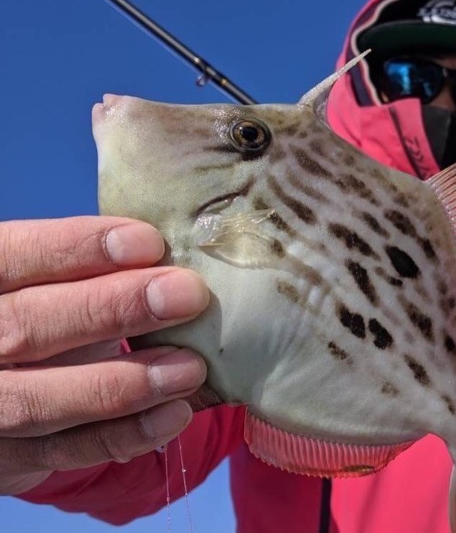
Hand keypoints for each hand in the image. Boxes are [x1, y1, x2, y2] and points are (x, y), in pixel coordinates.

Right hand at [0, 217, 208, 494]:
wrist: (12, 385)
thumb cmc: (52, 310)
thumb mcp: (56, 282)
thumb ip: (96, 272)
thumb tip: (176, 266)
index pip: (12, 257)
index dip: (75, 248)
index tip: (150, 242)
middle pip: (26, 325)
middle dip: (111, 308)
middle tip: (187, 295)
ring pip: (39, 399)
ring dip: (124, 383)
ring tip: (190, 367)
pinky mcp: (5, 459)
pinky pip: (64, 451)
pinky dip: (124, 434)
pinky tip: (175, 412)